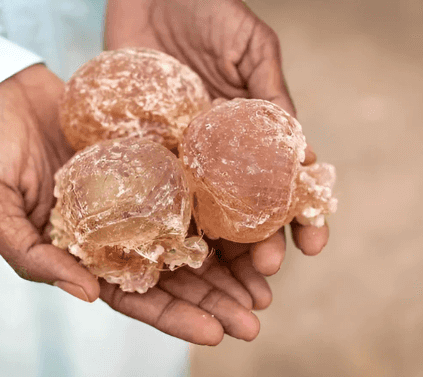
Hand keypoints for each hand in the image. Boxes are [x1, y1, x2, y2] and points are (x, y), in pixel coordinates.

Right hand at [0, 64, 271, 343]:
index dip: (169, 317)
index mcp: (72, 251)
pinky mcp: (143, 158)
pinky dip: (214, 205)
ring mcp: (129, 193)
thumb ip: (28, 253)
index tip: (214, 333)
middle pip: (167, 274)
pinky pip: (185, 185)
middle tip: (254, 318)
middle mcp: (107, 229)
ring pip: (184, 235)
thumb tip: (86, 295)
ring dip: (223, 262)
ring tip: (264, 280)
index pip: (126, 295)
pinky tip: (246, 219)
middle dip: (210, 299)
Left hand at [105, 0, 329, 271]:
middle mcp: (212, 151)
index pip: (280, 184)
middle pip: (237, 211)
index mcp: (249, 131)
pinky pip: (141, 188)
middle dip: (254, 246)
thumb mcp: (249, 48)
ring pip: (193, 212)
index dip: (300, 217)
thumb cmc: (207, 11)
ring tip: (220, 281)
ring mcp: (172, 153)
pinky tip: (160, 249)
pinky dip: (152, 220)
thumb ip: (268, 95)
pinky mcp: (132, 146)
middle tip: (263, 277)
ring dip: (210, 251)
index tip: (313, 246)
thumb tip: (301, 151)